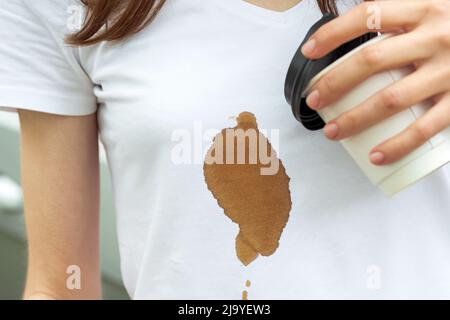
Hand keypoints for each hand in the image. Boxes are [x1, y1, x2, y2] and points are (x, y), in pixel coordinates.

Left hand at [301, 0, 449, 164]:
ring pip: (391, 99)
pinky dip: (398, 144)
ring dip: (355, 119)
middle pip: (371, 60)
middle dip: (335, 83)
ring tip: (333, 132)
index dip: (333, 33)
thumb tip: (357, 24)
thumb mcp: (432, 8)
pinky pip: (425, 127)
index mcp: (423, 10)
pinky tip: (376, 155)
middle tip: (316, 100)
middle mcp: (434, 38)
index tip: (310, 51)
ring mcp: (448, 71)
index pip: (368, 15)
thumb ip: (398, 14)